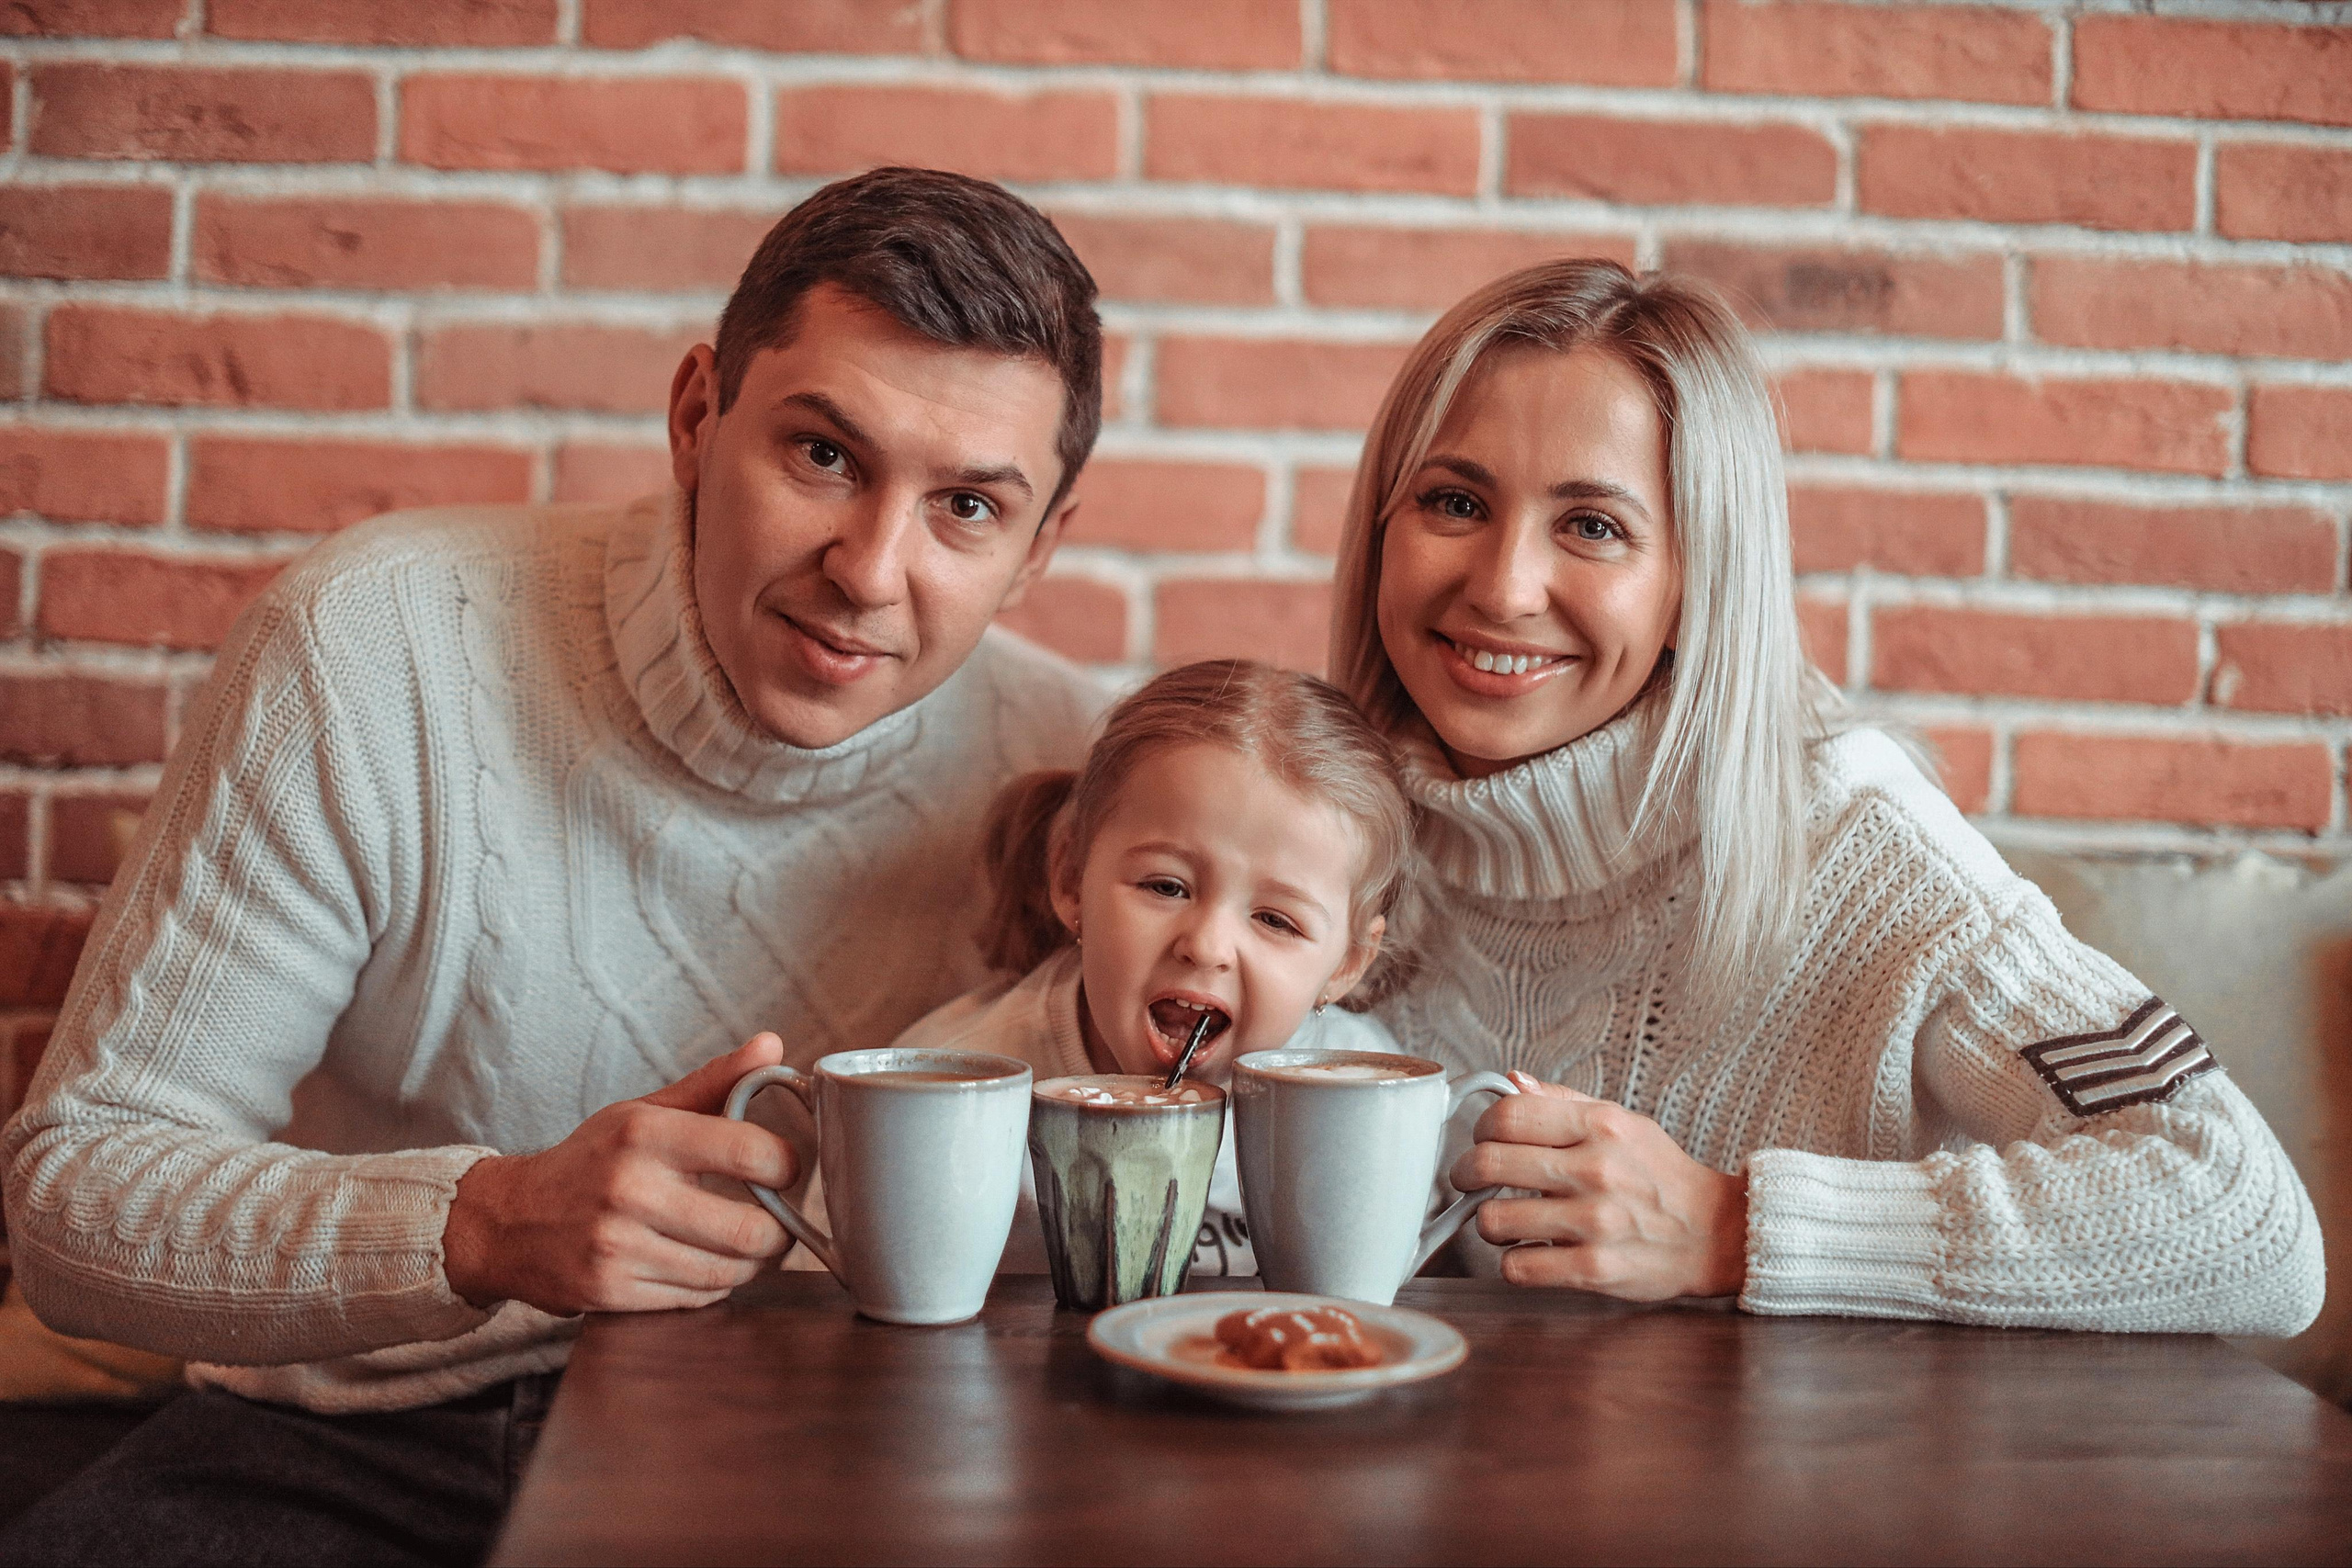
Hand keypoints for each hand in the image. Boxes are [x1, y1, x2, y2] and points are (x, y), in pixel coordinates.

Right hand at [442, 1033, 798, 1314]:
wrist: (506, 1220)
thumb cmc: (590, 1161)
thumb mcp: (644, 1112)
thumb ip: (714, 1083)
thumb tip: (773, 1046)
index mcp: (645, 1134)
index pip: (752, 1153)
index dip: (789, 1165)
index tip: (787, 1168)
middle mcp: (630, 1190)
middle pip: (750, 1229)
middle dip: (781, 1230)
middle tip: (780, 1220)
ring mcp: (617, 1246)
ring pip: (728, 1272)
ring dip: (753, 1264)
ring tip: (750, 1245)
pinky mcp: (610, 1293)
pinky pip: (696, 1299)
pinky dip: (715, 1285)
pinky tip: (707, 1264)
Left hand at [1449, 1072, 1747, 1300]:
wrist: (1716, 1233)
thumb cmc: (1662, 1175)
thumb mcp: (1623, 1122)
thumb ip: (1562, 1102)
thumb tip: (1511, 1081)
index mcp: (1600, 1126)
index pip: (1508, 1114)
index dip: (1480, 1127)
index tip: (1481, 1139)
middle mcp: (1595, 1170)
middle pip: (1488, 1163)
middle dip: (1465, 1174)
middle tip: (1469, 1180)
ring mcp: (1594, 1222)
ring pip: (1494, 1220)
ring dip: (1489, 1222)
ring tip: (1504, 1220)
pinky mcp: (1594, 1269)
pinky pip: (1518, 1267)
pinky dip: (1514, 1261)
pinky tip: (1530, 1252)